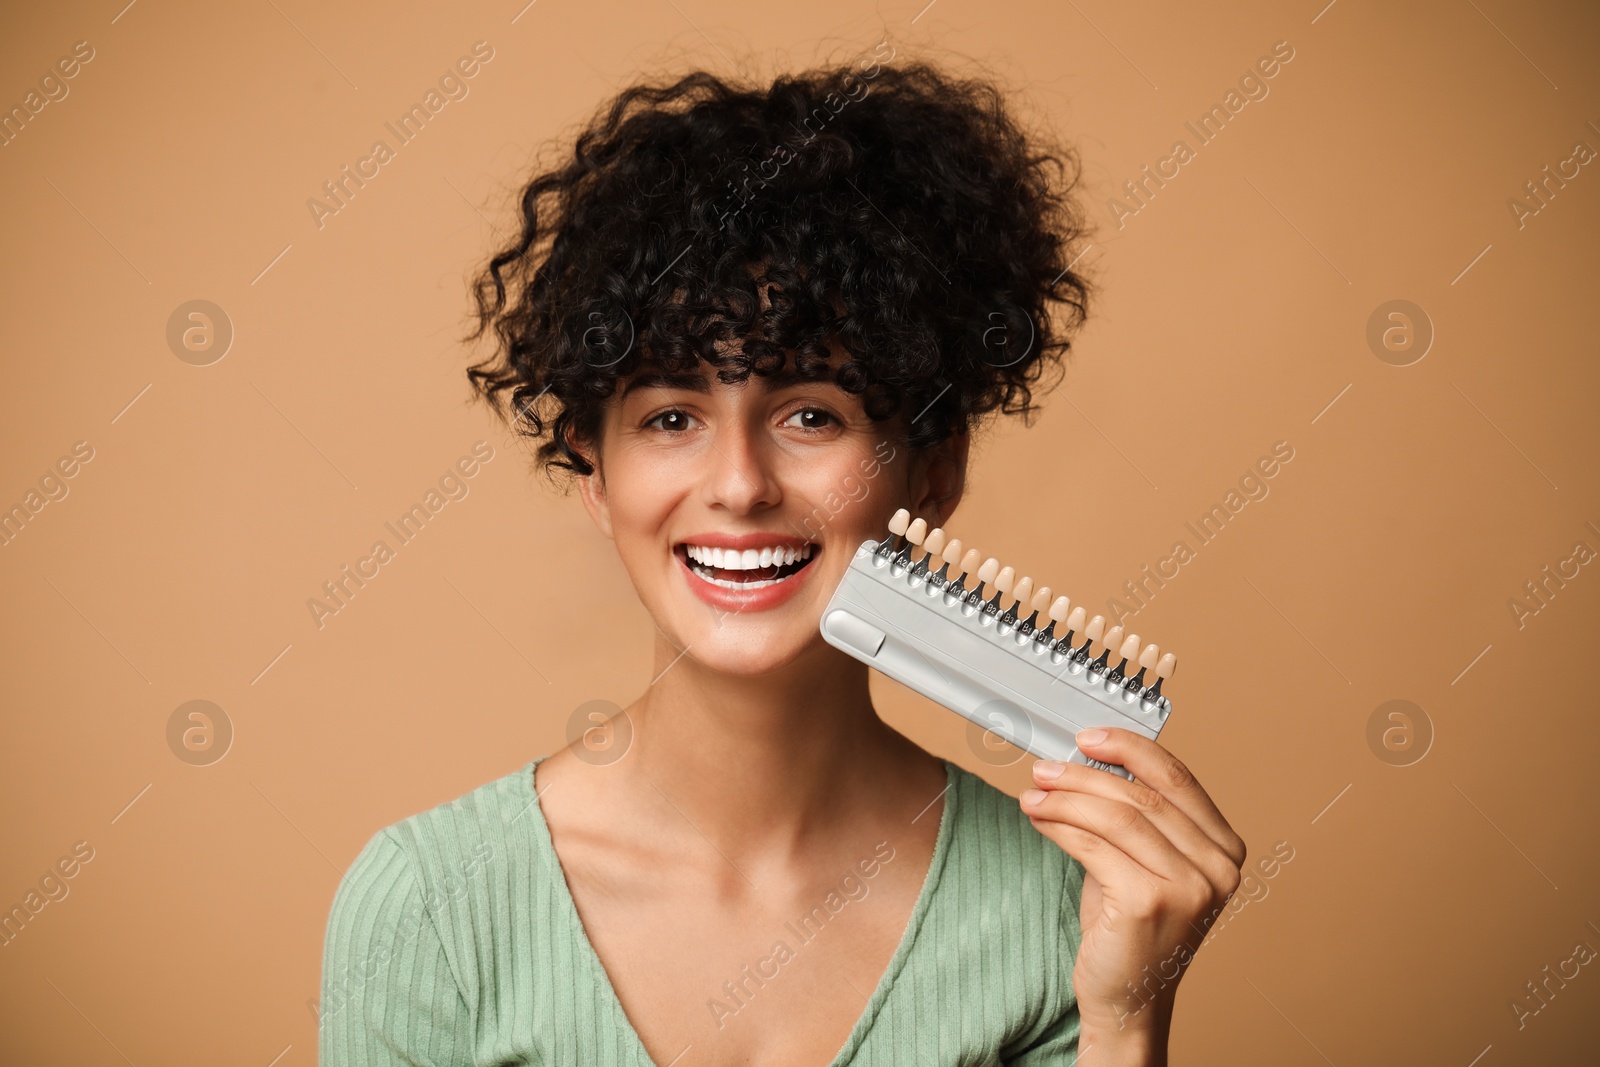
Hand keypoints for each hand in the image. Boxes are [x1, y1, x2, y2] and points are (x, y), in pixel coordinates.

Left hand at [1019, 727, 1245, 1056]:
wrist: (1128, 998)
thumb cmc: (1133, 929)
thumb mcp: (1144, 863)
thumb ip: (1134, 817)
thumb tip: (1086, 763)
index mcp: (1224, 848)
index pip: (1177, 778)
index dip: (1130, 749)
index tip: (1090, 737)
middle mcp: (1217, 867)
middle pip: (1142, 796)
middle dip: (1085, 774)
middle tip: (1046, 768)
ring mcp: (1188, 886)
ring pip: (1116, 817)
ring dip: (1066, 798)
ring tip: (1034, 793)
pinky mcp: (1149, 903)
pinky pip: (1095, 846)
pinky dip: (1060, 825)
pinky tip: (1040, 820)